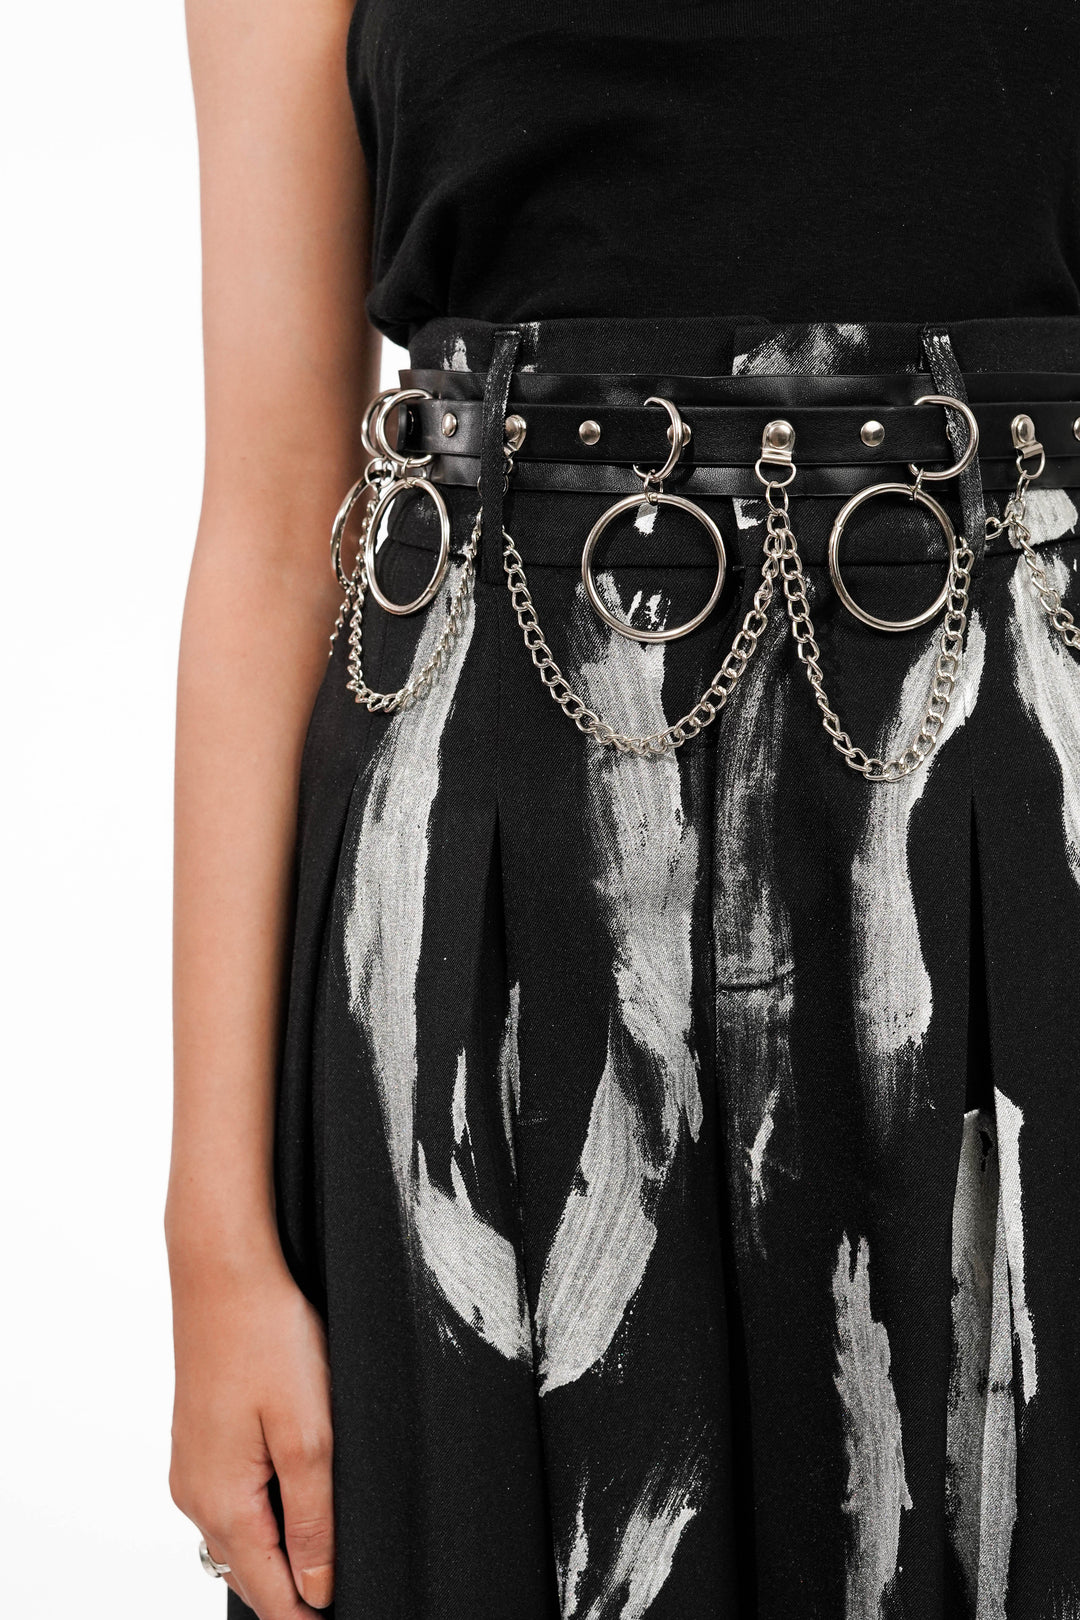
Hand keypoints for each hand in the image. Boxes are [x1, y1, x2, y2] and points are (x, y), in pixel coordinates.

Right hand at [169, 1245, 334, 1616]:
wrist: (223, 1272)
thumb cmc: (268, 1339)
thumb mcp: (309, 1435)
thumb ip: (315, 1519)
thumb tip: (317, 1590)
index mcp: (223, 1503)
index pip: (271, 1595)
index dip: (311, 1614)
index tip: (348, 1610)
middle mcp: (195, 1497)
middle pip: (252, 1574)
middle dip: (297, 1589)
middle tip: (347, 1584)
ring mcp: (191, 1469)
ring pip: (239, 1540)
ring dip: (280, 1552)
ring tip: (330, 1546)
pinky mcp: (198, 1443)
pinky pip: (231, 1503)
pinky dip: (263, 1516)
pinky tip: (296, 1495)